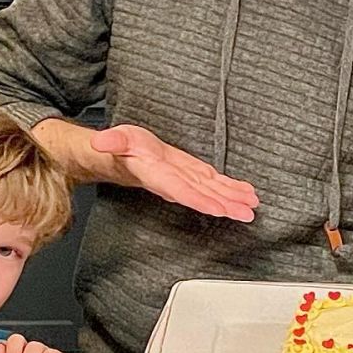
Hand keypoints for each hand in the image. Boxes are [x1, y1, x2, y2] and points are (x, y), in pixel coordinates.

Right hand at [90, 124, 259, 220]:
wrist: (128, 157)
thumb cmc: (123, 149)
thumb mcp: (117, 139)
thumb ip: (111, 141)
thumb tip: (100, 142)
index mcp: (159, 176)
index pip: (180, 191)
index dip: (199, 200)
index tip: (217, 208)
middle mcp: (176, 183)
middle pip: (203, 197)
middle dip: (225, 206)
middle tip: (246, 213)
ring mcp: (188, 180)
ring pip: (214, 193)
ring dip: (234, 200)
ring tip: (252, 206)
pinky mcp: (196, 175)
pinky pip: (217, 184)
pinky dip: (233, 189)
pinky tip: (247, 194)